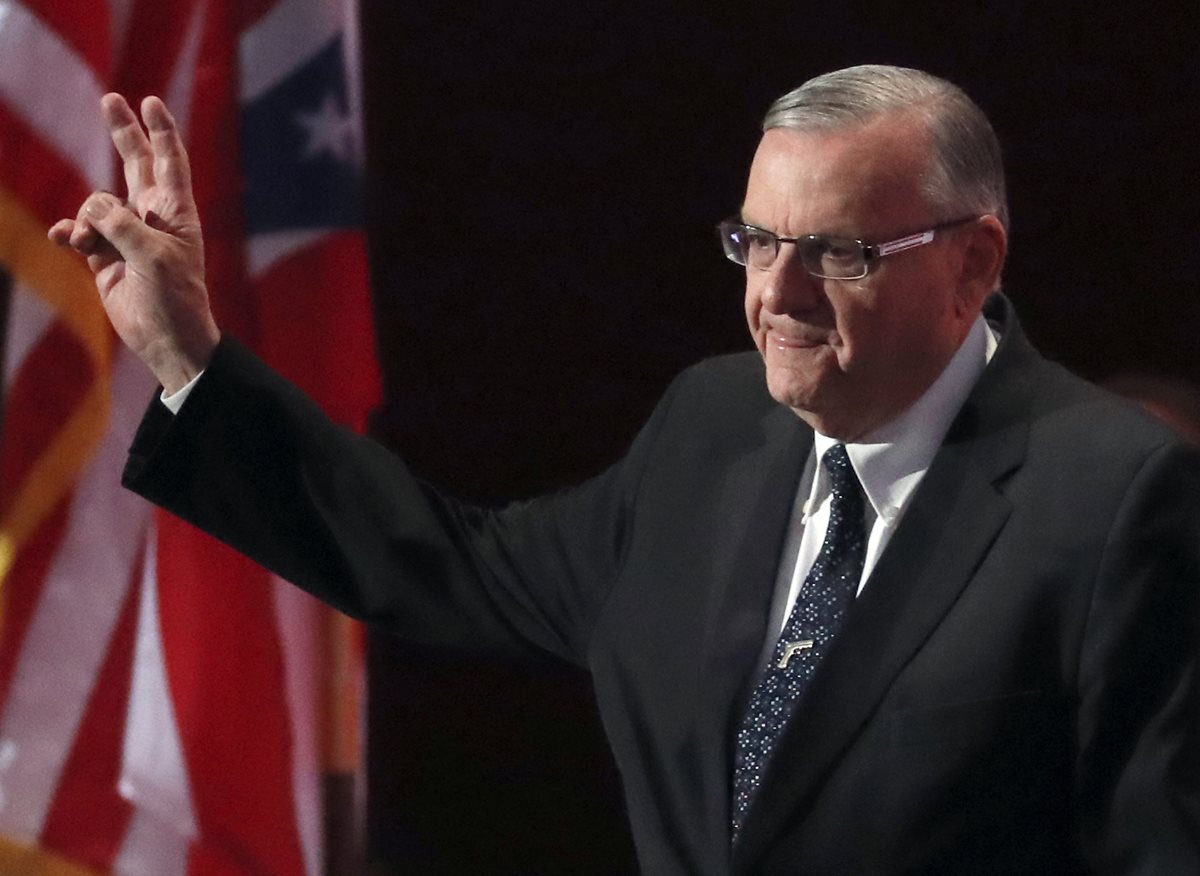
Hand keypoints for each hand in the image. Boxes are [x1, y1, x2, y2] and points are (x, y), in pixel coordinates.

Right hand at [48, 94, 218, 393]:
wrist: (167, 339)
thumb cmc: (174, 298)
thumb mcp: (153, 256)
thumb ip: (122, 225)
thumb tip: (92, 208)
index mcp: (175, 213)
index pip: (169, 162)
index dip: (161, 132)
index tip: (151, 102)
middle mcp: (152, 218)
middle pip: (135, 164)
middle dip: (123, 133)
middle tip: (111, 99)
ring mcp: (127, 235)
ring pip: (96, 205)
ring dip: (86, 219)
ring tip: (89, 244)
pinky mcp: (106, 256)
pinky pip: (80, 231)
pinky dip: (71, 232)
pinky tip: (65, 240)